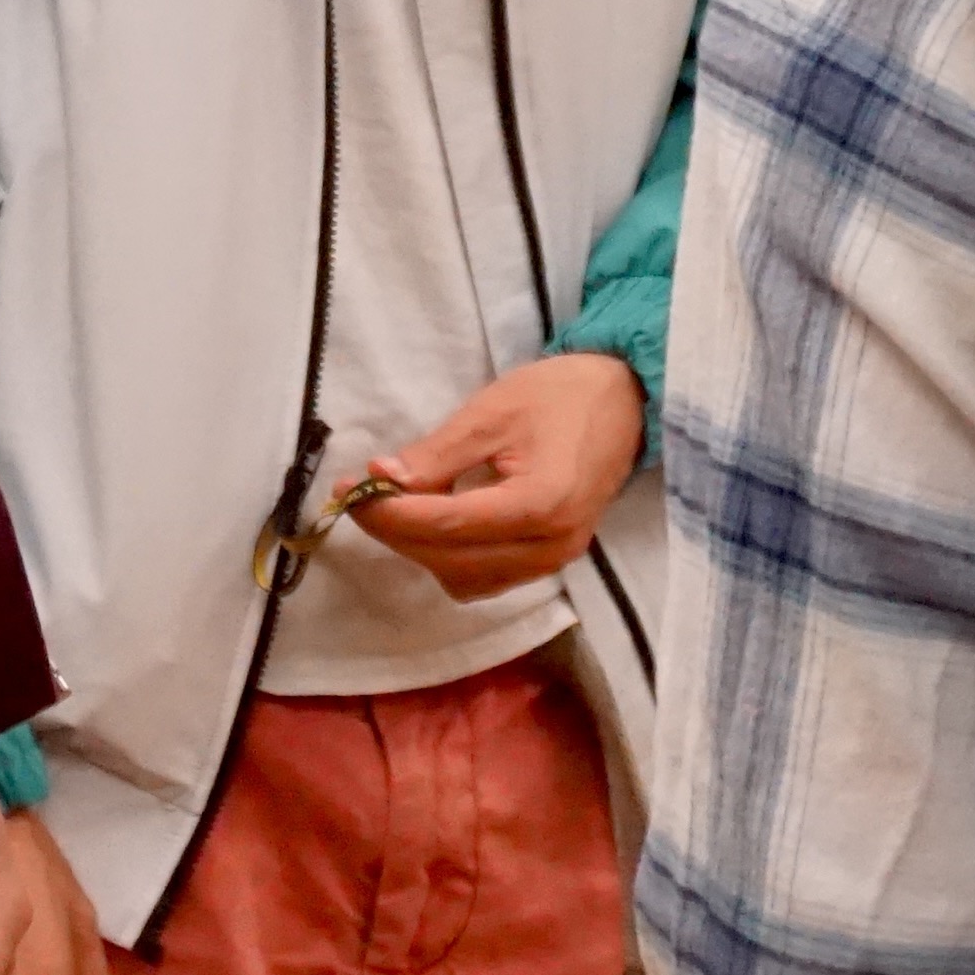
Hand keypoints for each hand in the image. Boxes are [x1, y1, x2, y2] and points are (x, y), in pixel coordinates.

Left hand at [347, 353, 646, 603]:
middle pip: (452, 560)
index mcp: (541, 503)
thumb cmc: (561, 394)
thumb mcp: (492, 411)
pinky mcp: (552, 560)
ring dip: (422, 550)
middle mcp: (551, 545)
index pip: (447, 525)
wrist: (624, 399)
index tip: (350, 491)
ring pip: (466, 579)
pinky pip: (487, 578)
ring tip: (393, 507)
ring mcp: (556, 560)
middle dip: (398, 532)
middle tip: (361, 496)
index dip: (391, 513)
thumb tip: (380, 480)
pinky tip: (432, 521)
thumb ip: (437, 454)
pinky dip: (450, 557)